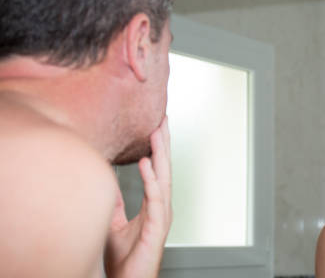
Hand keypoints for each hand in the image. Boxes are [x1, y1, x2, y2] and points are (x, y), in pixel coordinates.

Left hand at [104, 116, 172, 277]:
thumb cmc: (125, 260)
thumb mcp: (113, 224)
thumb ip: (114, 203)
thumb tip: (107, 183)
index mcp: (153, 204)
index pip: (157, 169)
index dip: (158, 147)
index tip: (157, 125)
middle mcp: (161, 206)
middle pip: (164, 168)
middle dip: (164, 142)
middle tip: (163, 118)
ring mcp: (161, 215)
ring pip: (164, 177)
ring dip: (161, 153)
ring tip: (158, 132)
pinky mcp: (157, 226)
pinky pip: (155, 197)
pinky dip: (152, 178)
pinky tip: (148, 162)